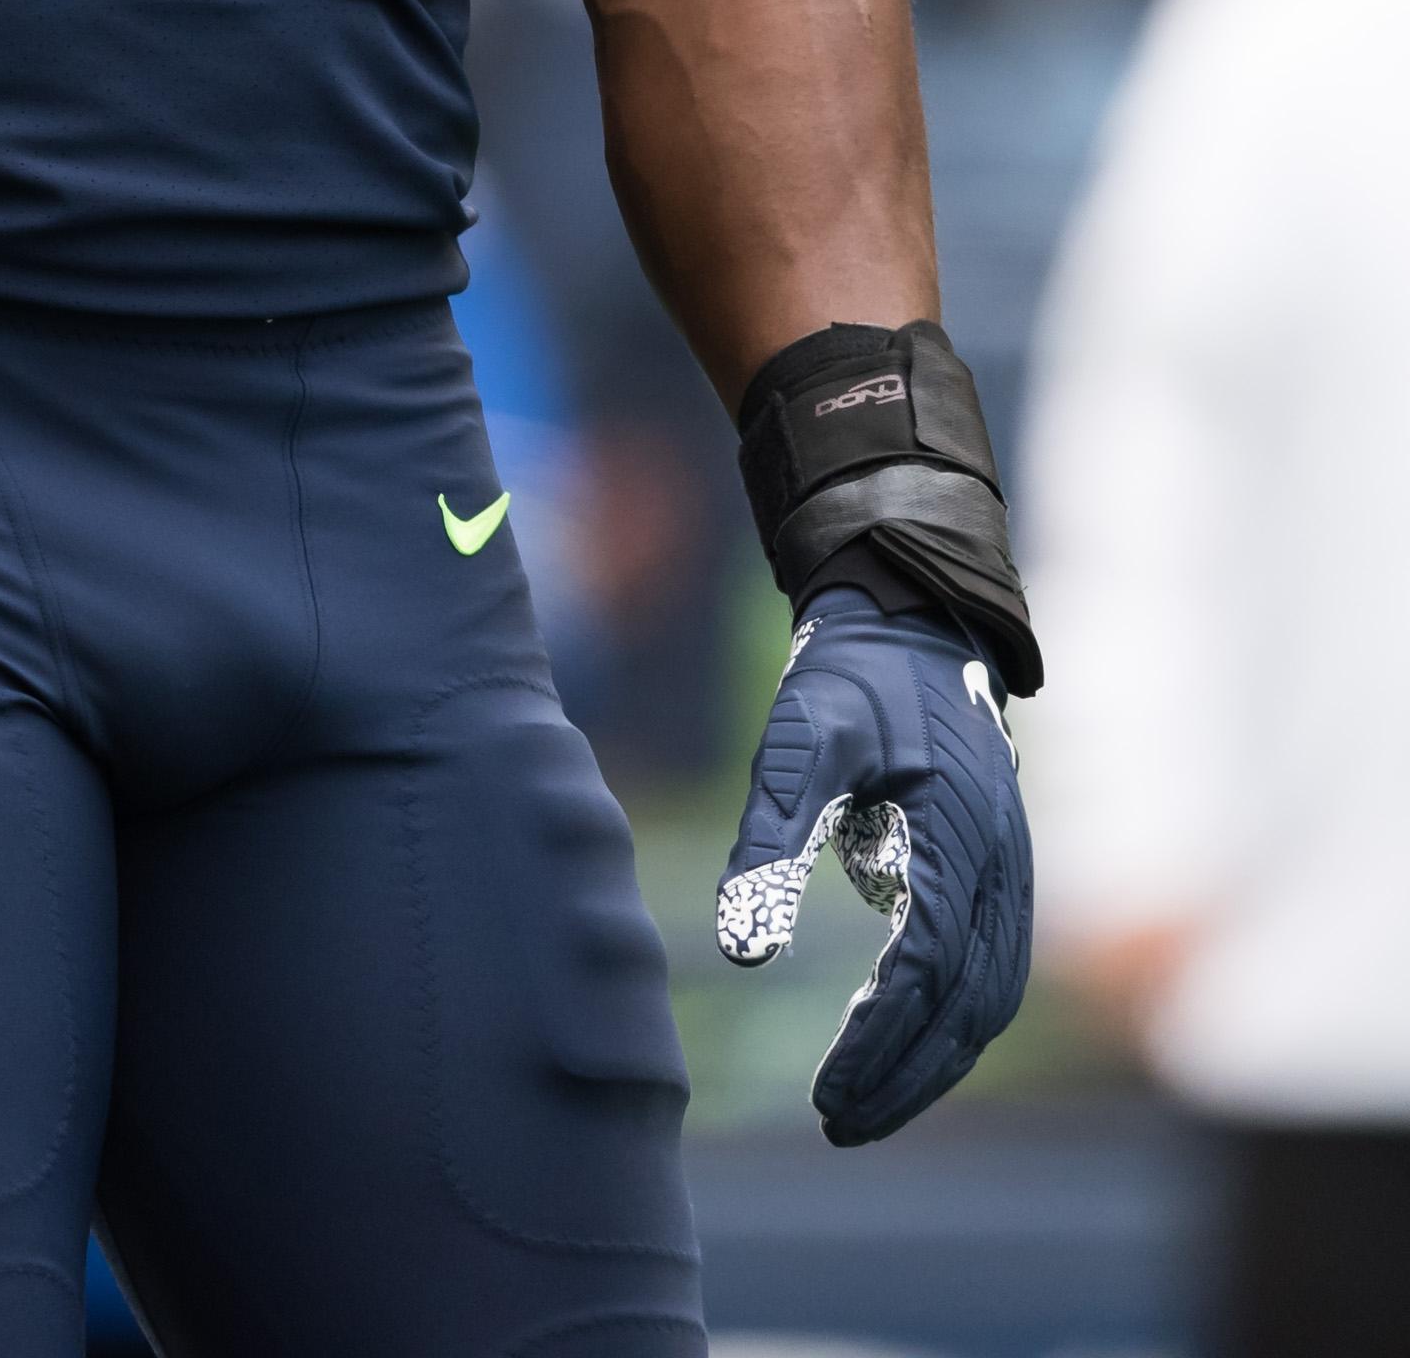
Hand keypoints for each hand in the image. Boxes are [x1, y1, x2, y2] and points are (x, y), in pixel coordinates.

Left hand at [716, 591, 1031, 1144]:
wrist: (915, 625)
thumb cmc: (852, 681)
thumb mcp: (801, 739)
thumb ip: (771, 837)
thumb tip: (738, 947)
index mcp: (960, 833)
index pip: (927, 967)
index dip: (879, 1039)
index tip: (825, 1094)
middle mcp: (1003, 865)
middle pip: (968, 1007)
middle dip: (906, 1076)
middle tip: (837, 1125)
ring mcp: (1013, 875)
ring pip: (989, 1003)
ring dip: (932, 1066)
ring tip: (861, 1111)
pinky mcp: (1002, 878)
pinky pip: (992, 976)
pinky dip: (952, 1028)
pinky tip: (899, 1052)